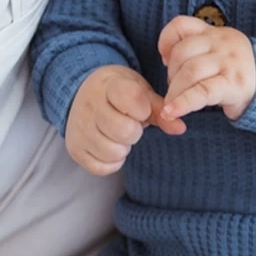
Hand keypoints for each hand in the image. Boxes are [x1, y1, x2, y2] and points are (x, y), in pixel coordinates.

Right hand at [64, 64, 182, 175]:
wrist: (83, 92)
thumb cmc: (119, 93)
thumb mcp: (141, 93)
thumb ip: (161, 110)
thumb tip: (180, 128)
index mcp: (109, 87)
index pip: (133, 102)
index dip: (142, 110)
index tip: (139, 108)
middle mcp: (90, 107)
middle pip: (124, 131)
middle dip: (134, 132)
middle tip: (129, 124)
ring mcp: (79, 129)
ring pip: (112, 152)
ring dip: (122, 148)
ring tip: (118, 135)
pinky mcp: (75, 148)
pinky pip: (100, 167)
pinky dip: (111, 162)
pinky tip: (110, 145)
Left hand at [157, 15, 255, 120]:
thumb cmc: (238, 72)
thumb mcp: (220, 51)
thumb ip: (196, 49)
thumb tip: (166, 59)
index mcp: (215, 33)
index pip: (182, 25)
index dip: (166, 40)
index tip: (163, 57)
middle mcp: (222, 43)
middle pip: (182, 52)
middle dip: (170, 74)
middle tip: (173, 90)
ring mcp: (228, 62)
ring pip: (190, 71)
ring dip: (174, 91)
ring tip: (172, 105)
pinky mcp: (233, 84)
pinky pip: (202, 92)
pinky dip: (183, 103)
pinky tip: (171, 112)